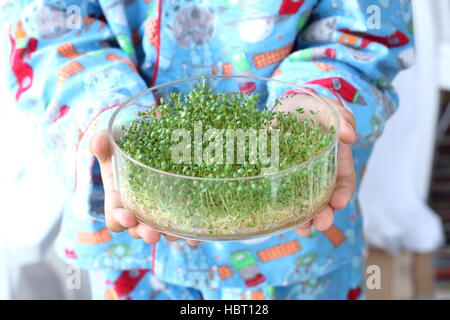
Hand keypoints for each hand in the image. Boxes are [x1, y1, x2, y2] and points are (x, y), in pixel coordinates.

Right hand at [89, 131, 199, 244]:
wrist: (151, 151)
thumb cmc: (127, 154)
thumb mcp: (114, 149)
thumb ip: (103, 145)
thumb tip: (97, 140)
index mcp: (120, 202)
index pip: (116, 219)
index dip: (120, 220)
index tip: (128, 217)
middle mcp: (139, 213)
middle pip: (138, 230)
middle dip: (145, 233)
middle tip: (152, 235)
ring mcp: (158, 215)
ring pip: (161, 232)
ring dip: (167, 235)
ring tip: (175, 234)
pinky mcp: (177, 213)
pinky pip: (182, 228)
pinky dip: (188, 234)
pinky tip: (195, 236)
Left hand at [274, 95, 356, 236]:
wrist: (281, 108)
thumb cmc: (308, 108)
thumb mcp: (325, 107)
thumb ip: (340, 117)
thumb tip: (350, 136)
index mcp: (333, 160)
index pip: (343, 181)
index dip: (343, 193)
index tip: (339, 202)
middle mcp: (317, 175)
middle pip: (325, 199)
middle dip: (325, 214)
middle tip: (321, 223)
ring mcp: (296, 179)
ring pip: (304, 205)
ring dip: (305, 219)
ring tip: (303, 229)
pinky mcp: (276, 181)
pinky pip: (281, 199)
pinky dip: (283, 212)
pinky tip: (282, 221)